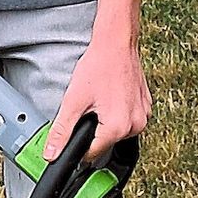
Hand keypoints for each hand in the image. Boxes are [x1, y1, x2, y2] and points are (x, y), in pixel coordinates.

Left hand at [43, 27, 149, 162]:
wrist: (117, 43)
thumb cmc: (98, 66)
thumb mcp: (73, 100)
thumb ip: (61, 131)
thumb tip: (51, 154)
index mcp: (117, 127)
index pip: (92, 154)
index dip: (78, 145)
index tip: (75, 129)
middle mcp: (135, 125)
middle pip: (105, 143)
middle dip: (94, 130)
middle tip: (89, 107)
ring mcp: (143, 116)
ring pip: (117, 132)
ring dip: (107, 122)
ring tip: (101, 99)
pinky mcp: (146, 107)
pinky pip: (128, 120)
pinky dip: (118, 113)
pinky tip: (112, 96)